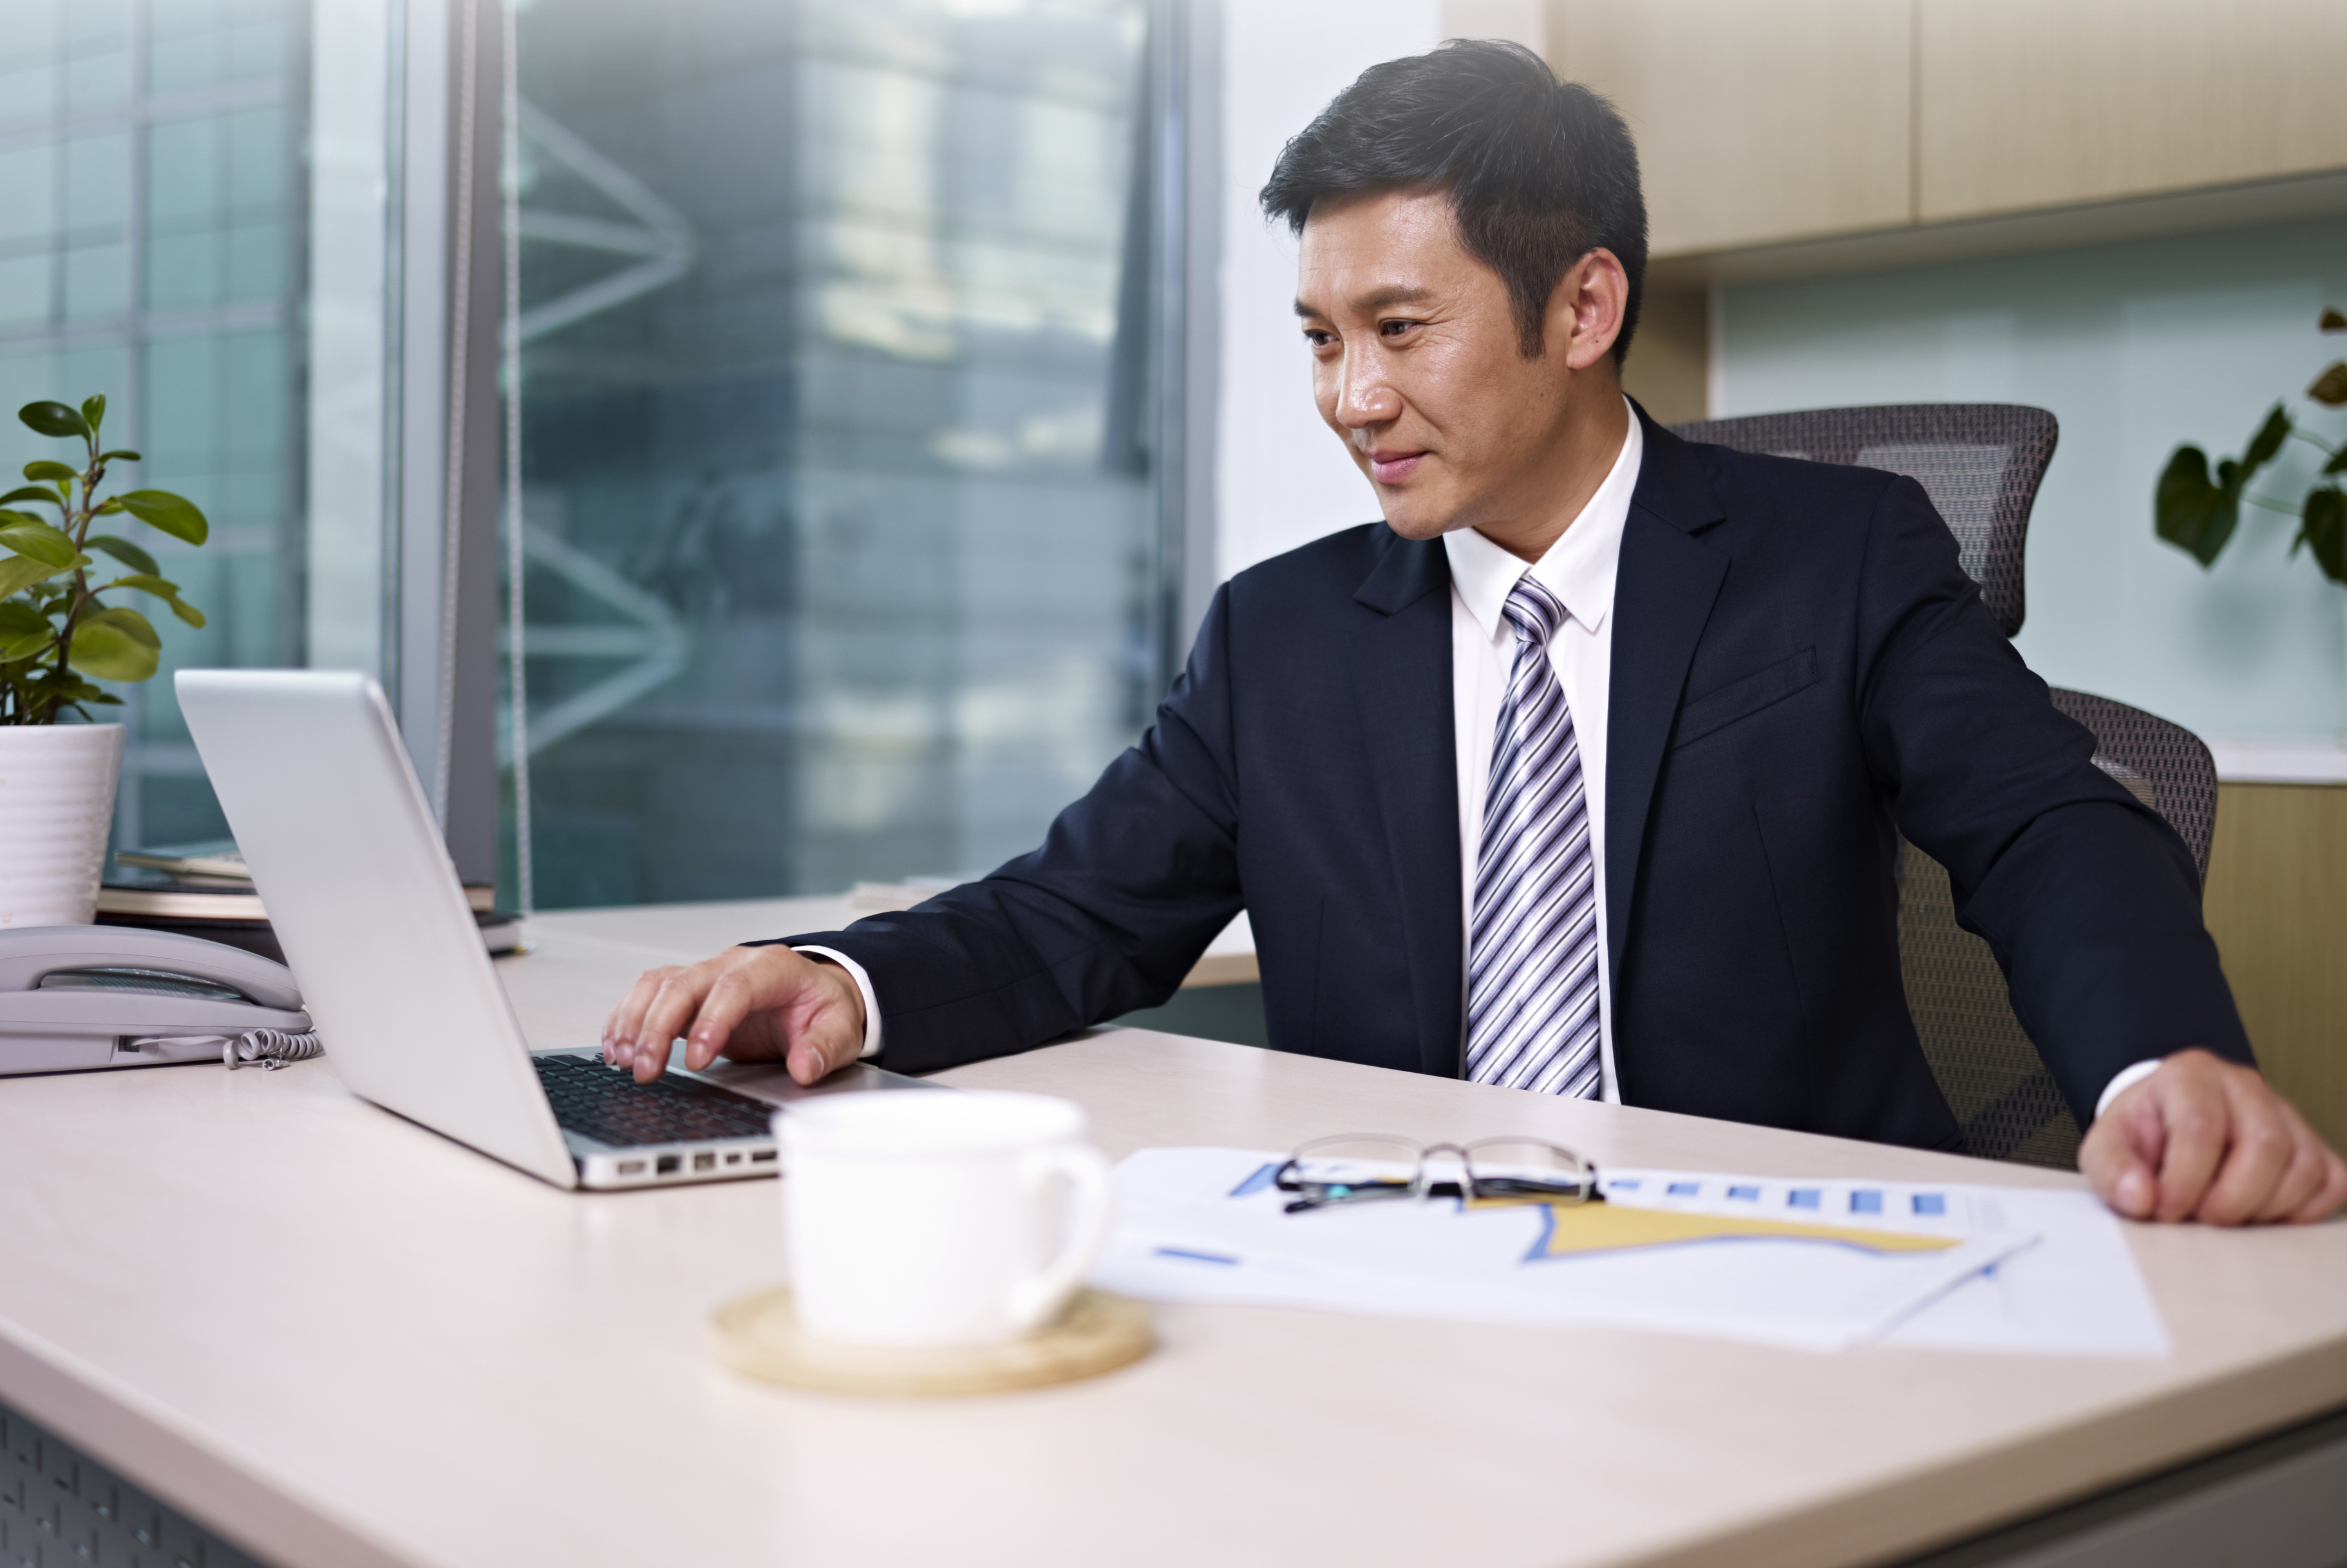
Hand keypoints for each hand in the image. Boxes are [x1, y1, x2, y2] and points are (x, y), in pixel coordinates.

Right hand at [602, 945, 866, 1086]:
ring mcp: (707, 975)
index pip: (734, 988)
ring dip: (635, 1022)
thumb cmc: (822, 1008)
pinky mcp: (688, 992)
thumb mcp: (840, 1028)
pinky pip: (648, 994)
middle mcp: (733, 964)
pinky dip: (627, 1018)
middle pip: (684, 984)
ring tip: (622, 1061)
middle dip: (658, 1028)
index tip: (697, 1060)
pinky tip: (616, 1047)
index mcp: (773, 968)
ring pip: (658, 985)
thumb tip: (803, 1068)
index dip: (711, 1022)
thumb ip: (824, 1048)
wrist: (816, 994)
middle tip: (645, 1070)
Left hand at [2079, 1049, 2346, 1224]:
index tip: (2165, 1210)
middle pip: (2265, 1145)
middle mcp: (2244, 1086)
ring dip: (2264, 1208)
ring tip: (2224, 1214)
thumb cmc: (2142, 1135)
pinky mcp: (2312, 1143)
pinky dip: (2302, 1210)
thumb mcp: (2106, 1146)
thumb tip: (2138, 1198)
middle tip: (2201, 1218)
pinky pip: (2331, 1181)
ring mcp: (2285, 1112)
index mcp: (2190, 1076)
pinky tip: (2261, 1213)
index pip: (2202, 1127)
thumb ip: (2112, 1170)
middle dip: (2231, 1199)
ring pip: (2304, 1166)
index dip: (2185, 1180)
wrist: (2166, 1123)